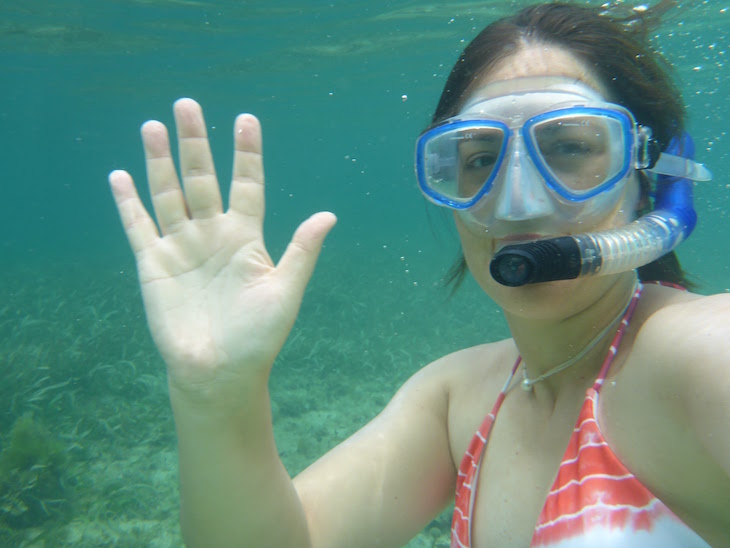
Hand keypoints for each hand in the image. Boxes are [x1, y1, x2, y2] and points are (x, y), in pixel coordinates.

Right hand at [109, 98, 335, 404]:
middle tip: (187, 104)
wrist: (220, 371)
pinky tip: (120, 176)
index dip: (246, 153)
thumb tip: (329, 214)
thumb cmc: (258, 335)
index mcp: (246, 237)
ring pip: (168, 194)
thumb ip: (302, 251)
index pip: (246, 184)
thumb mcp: (286, 290)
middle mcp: (213, 234)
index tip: (246, 119)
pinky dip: (128, 203)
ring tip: (154, 127)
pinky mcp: (154, 265)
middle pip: (202, 179)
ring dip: (160, 161)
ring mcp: (182, 247)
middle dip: (195, 143)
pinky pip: (139, 227)